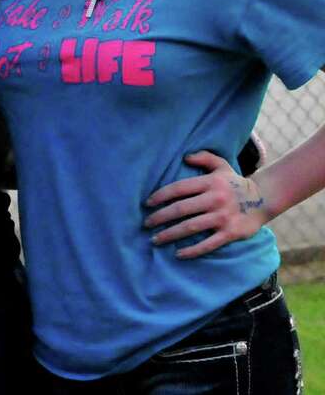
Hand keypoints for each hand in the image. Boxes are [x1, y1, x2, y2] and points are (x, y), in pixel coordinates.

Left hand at [144, 151, 269, 259]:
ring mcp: (223, 217)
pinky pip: (208, 244)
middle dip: (160, 217)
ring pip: (190, 227)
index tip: (147, 204)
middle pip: (180, 209)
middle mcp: (215, 199)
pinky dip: (192, 250)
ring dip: (170, 235)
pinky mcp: (231, 233)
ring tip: (155, 239)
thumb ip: (204, 157)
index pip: (178, 188)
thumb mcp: (221, 166)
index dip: (160, 196)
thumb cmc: (235, 183)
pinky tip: (178, 254)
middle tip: (146, 224)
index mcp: (210, 183)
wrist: (264, 199)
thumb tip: (184, 156)